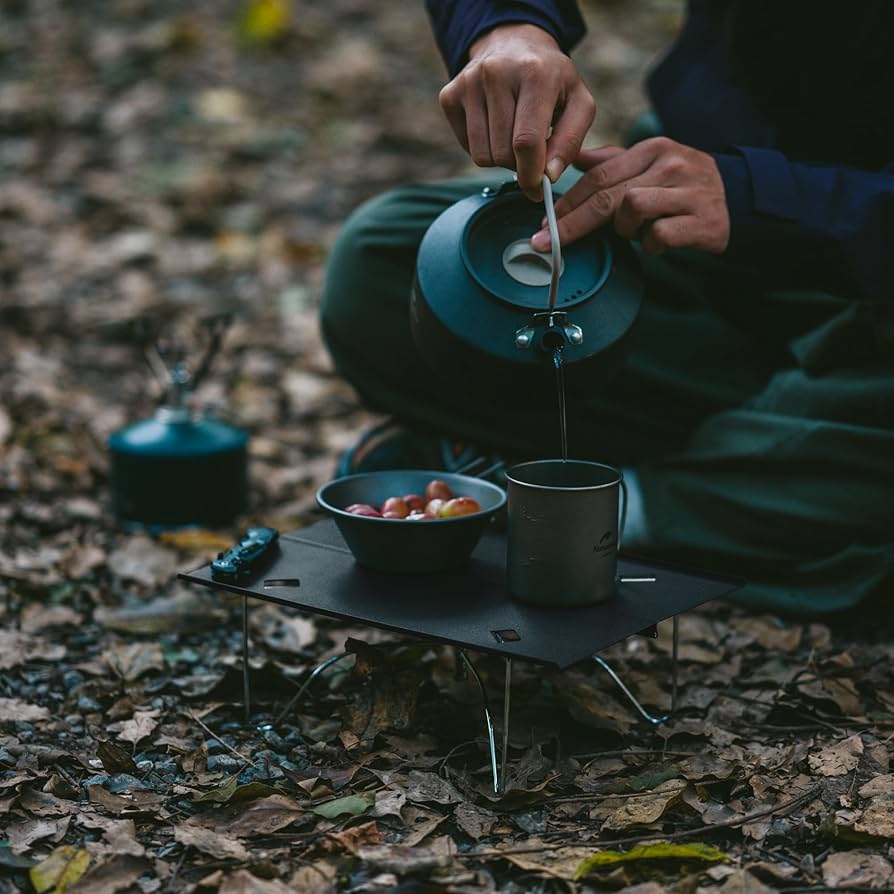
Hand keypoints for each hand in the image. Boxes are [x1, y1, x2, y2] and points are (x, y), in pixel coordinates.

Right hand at [439, 24, 594, 200]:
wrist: (514, 43)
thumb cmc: (552, 80)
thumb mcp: (578, 103)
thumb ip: (571, 141)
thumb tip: (549, 176)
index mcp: (534, 73)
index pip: (526, 141)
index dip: (531, 174)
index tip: (536, 190)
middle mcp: (496, 73)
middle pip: (503, 154)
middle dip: (519, 165)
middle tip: (530, 152)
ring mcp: (468, 83)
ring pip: (482, 156)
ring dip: (501, 159)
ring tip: (513, 136)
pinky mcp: (450, 95)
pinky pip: (467, 147)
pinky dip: (483, 148)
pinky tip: (495, 127)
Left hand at [531, 137, 729, 253]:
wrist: (741, 199)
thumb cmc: (684, 186)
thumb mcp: (651, 164)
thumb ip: (612, 163)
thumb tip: (572, 159)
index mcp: (651, 149)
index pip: (597, 176)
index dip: (566, 203)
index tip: (544, 225)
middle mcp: (669, 165)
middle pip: (607, 195)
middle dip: (572, 223)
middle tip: (550, 245)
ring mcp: (687, 191)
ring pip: (632, 210)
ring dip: (624, 231)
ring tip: (636, 233)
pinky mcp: (703, 220)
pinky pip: (660, 236)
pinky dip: (652, 245)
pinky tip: (659, 242)